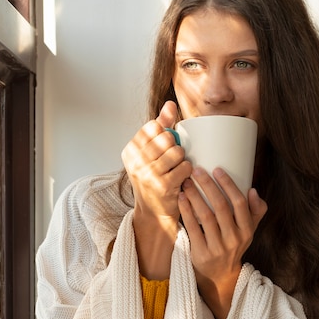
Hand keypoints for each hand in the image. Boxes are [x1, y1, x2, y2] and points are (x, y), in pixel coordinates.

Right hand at [121, 101, 191, 278]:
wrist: (154, 215)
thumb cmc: (155, 179)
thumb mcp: (151, 154)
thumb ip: (161, 127)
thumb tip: (170, 103)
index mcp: (130, 151)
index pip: (153, 127)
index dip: (164, 134)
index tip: (163, 147)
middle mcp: (135, 162)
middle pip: (166, 137)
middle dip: (175, 146)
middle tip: (173, 160)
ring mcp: (147, 174)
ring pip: (177, 151)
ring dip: (183, 159)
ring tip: (177, 169)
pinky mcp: (162, 186)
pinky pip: (186, 166)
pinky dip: (188, 171)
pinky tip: (183, 178)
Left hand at [178, 167, 266, 318]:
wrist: (220, 275)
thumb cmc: (234, 244)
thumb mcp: (249, 230)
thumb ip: (255, 211)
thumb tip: (253, 190)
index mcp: (247, 230)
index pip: (240, 203)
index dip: (228, 185)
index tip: (217, 169)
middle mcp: (234, 239)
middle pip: (221, 207)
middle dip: (208, 186)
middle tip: (196, 171)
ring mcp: (218, 248)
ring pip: (206, 216)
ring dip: (195, 196)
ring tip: (186, 182)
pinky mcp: (202, 254)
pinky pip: (193, 228)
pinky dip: (186, 211)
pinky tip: (181, 198)